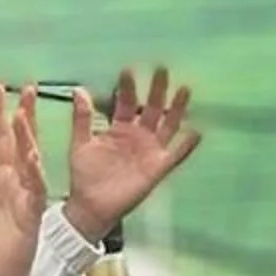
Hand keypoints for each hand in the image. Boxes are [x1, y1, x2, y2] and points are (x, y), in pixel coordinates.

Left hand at [0, 81, 45, 275]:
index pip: (0, 142)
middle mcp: (16, 185)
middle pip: (21, 143)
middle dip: (23, 116)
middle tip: (27, 87)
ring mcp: (26, 197)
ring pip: (30, 160)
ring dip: (27, 138)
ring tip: (23, 113)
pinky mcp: (31, 213)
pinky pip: (35, 188)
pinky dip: (33, 170)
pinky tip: (31, 153)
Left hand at [61, 65, 199, 241]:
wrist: (90, 206)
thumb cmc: (85, 175)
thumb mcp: (80, 144)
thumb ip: (82, 119)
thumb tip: (79, 90)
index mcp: (119, 129)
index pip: (126, 103)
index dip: (127, 88)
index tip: (128, 70)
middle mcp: (138, 136)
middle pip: (151, 108)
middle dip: (156, 90)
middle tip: (161, 69)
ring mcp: (150, 150)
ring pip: (168, 125)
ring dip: (177, 109)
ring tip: (184, 89)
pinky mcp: (159, 167)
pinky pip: (176, 154)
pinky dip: (186, 145)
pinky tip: (196, 132)